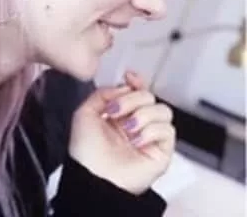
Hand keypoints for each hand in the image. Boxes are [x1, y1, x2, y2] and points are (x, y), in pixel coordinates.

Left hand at [68, 71, 174, 194]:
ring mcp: (150, 136)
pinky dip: (151, 131)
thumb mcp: (85, 112)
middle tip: (116, 111)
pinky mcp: (162, 151)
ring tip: (127, 127)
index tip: (129, 77)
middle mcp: (137, 122)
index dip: (137, 81)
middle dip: (132, 99)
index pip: (137, 91)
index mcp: (120, 113)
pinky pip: (168, 130)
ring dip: (143, 114)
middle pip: (149, 96)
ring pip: (163, 110)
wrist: (93, 174)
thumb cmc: (86, 148)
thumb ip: (102, 93)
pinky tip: (136, 140)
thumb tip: (122, 86)